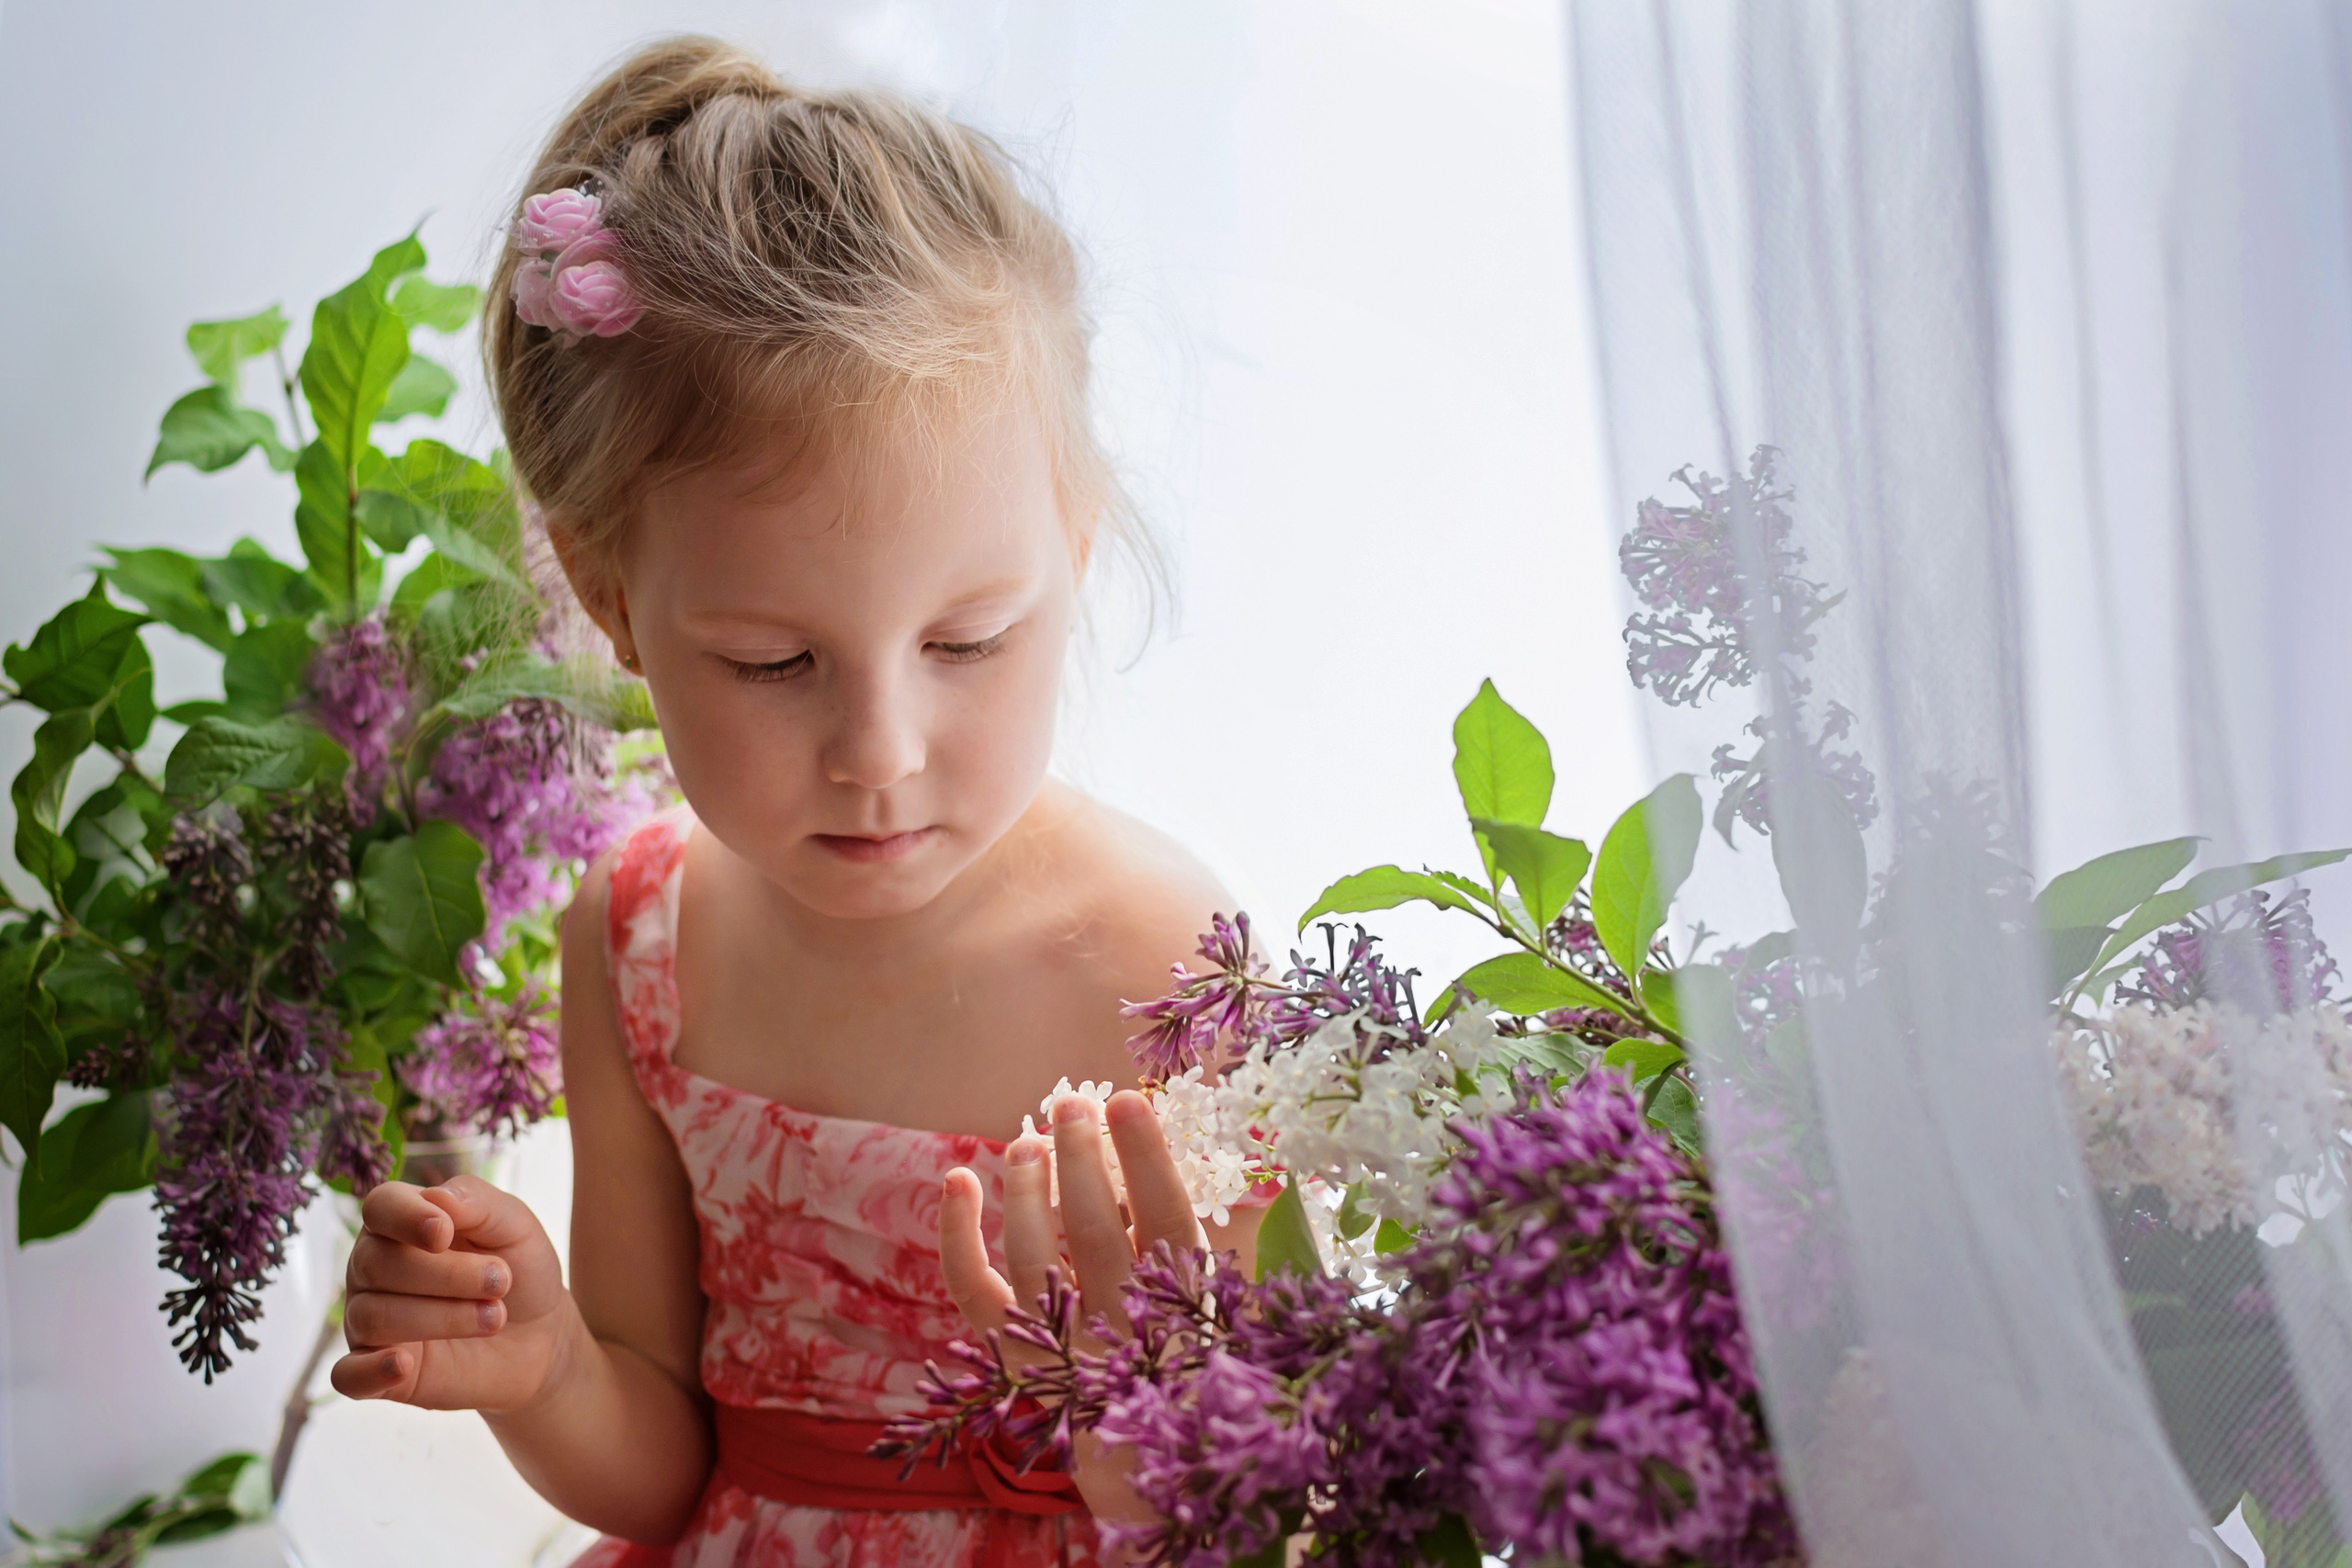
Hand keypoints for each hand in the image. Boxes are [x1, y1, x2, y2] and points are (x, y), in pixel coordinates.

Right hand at [329, 1174, 577, 1412]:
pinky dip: (369, 1371)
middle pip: (378, 1264)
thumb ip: (477, 1201)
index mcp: (401, 1223)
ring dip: (443, 1317)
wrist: (540, 1335)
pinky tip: (404, 1365)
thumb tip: (434, 1196)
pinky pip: (348, 1375)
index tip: (445, 1233)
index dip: (407, 1217)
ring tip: (495, 1318)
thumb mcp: (514, 1225)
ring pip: (373, 1316)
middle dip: (448, 1275)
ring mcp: (369, 1320)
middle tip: (501, 1282)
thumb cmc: (520, 1269)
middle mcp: (372, 1268)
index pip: (381, 1207)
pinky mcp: (376, 1371)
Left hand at [939, 1089, 1202, 1525]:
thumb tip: (1188, 1173)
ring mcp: (1059, 1348)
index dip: (1145, 1159)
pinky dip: (957, 1235)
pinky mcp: (1011, 1360)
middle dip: (1080, 1157)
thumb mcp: (1219, 1317)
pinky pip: (974, 1291)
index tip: (1127, 1101)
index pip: (1166, 1222)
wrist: (1146, 1476)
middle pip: (1093, 1230)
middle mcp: (1119, 1332)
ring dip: (1027, 1187)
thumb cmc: (1186, 1373)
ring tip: (1028, 1142)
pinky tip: (958, 1180)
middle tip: (1069, 1105)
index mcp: (1183, 1315)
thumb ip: (1205, 1253)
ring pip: (1033, 1255)